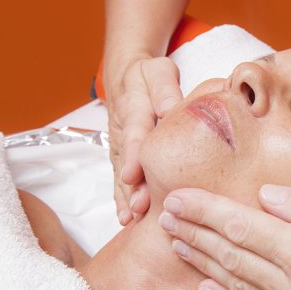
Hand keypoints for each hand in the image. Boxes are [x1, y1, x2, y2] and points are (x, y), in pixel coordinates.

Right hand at [106, 56, 181, 223]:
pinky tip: (127, 218)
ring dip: (127, 196)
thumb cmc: (149, 77)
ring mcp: (120, 147)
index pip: (134, 132)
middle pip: (126, 160)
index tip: (133, 173)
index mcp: (134, 107)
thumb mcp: (158, 71)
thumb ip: (164, 87)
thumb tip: (170, 109)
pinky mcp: (120, 158)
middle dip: (132, 185)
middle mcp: (124, 130)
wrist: (127, 79)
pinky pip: (119, 180)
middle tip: (139, 206)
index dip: (133, 154)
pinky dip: (122, 199)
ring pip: (121, 174)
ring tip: (133, 217)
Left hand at [159, 185, 290, 289]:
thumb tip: (267, 197)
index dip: (205, 211)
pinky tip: (207, 286)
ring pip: (234, 284)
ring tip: (177, 243)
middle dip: (193, 232)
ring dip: (202, 262)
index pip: (241, 226)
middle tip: (165, 216)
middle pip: (230, 255)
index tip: (178, 198)